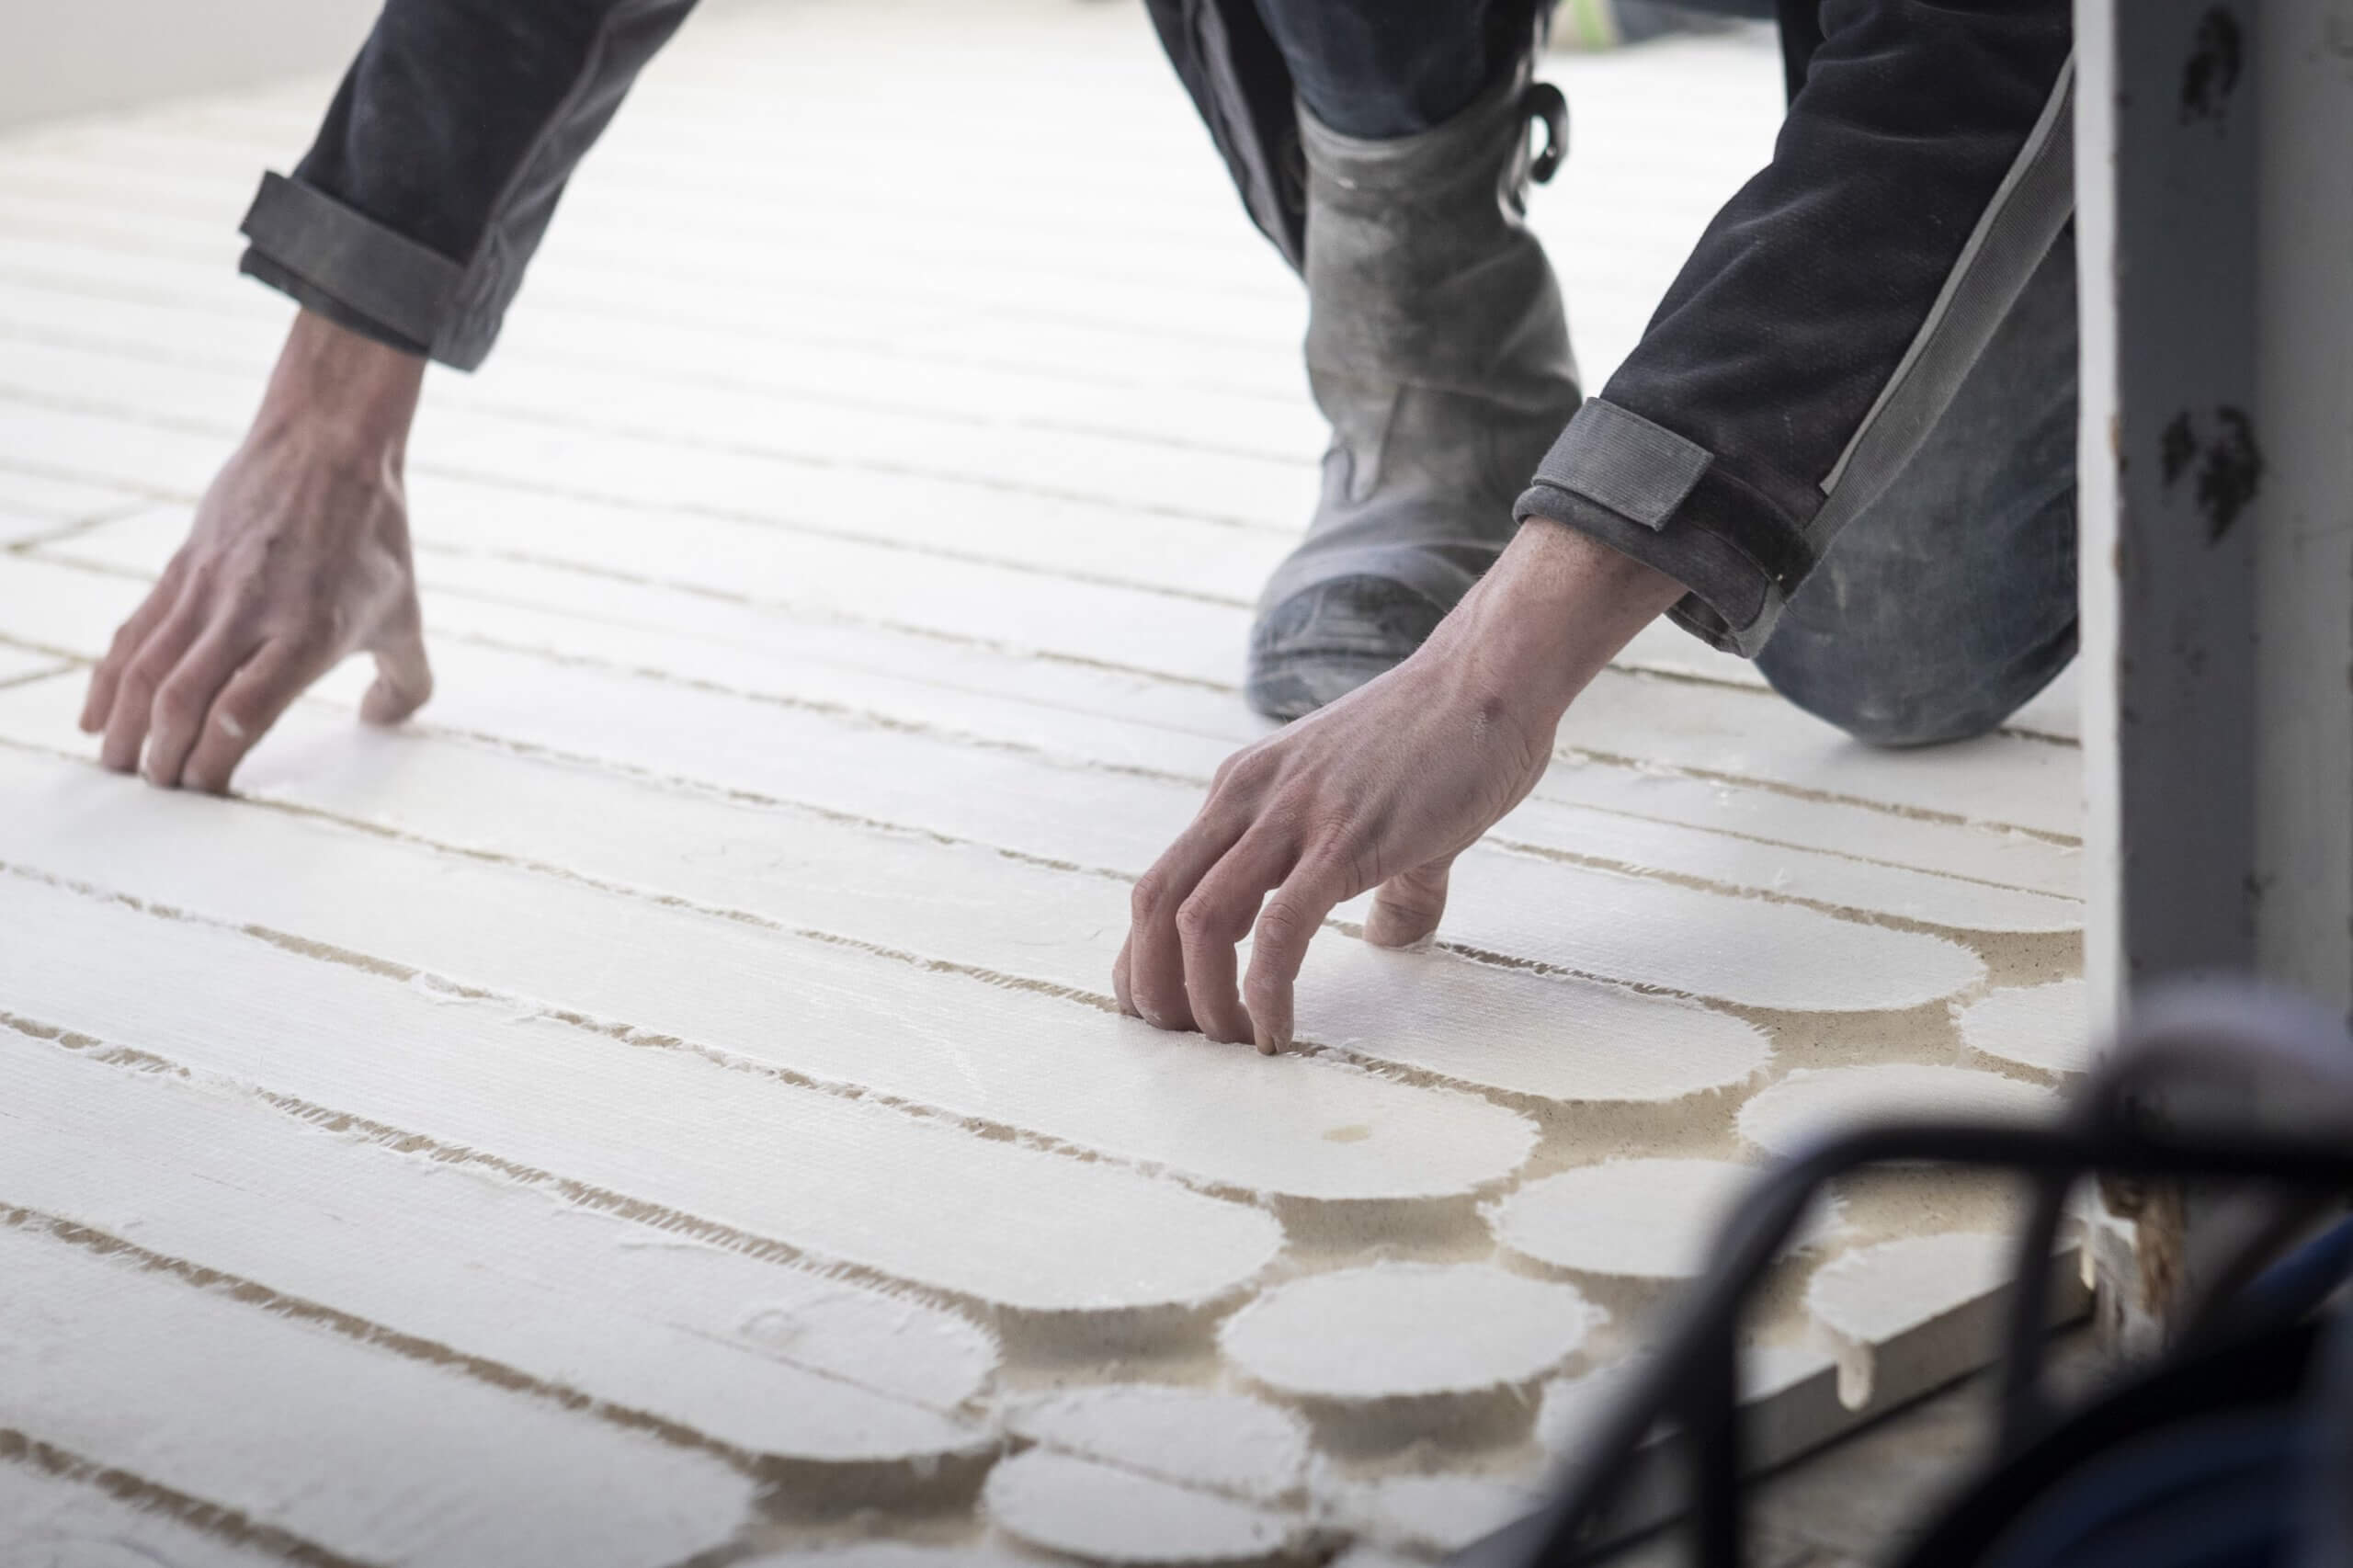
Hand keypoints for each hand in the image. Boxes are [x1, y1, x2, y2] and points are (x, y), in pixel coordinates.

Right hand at [79, 311, 430, 791]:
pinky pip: (134, 633)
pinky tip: (97, 715)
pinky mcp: (180, 570)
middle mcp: (248, 614)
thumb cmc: (373, 536)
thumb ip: (406, 680)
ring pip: (146, 669)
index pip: (243, 712)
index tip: (209, 792)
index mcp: (306, 633)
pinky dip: (109, 680)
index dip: (215, 759)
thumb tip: (381, 720)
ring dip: (125, 726)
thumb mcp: (404, 614)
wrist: (326, 446)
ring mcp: (206, 590)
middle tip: (159, 793)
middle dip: (163, 756)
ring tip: (118, 768)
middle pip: (183, 700)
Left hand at [1114, 520, 1683, 1052]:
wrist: (1489, 676)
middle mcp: (1249, 799)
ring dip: (1201, 999)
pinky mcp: (1345, 841)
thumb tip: (1389, 936)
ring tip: (1232, 1046)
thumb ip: (1375, 877)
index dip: (1144, 957)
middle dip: (1155, 986)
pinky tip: (1278, 1032)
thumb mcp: (1377, 810)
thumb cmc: (1443, 738)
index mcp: (1243, 790)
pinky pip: (1278, 932)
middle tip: (1185, 1044)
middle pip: (1155, 903)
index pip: (1161, 882)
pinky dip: (1265, 993)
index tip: (1164, 1012)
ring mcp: (1293, 817)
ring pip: (1199, 920)